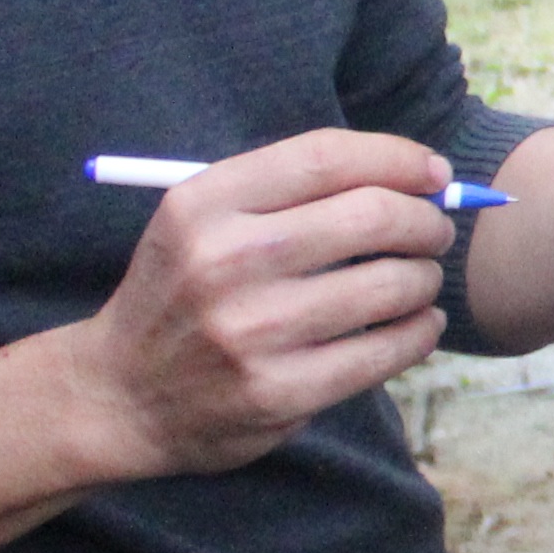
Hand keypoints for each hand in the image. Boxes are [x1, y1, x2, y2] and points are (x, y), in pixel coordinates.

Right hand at [64, 129, 460, 478]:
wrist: (118, 395)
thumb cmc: (183, 293)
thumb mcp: (202, 223)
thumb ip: (290, 193)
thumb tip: (415, 177)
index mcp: (202, 204)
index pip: (325, 157)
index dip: (398, 158)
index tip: (435, 173)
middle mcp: (223, 261)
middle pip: (370, 216)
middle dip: (424, 221)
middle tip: (434, 232)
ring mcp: (251, 332)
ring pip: (389, 285)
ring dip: (425, 279)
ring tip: (421, 280)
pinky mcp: (277, 393)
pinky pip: (383, 352)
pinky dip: (420, 333)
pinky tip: (419, 325)